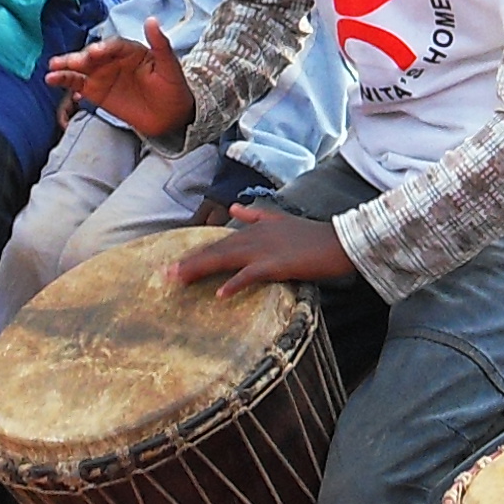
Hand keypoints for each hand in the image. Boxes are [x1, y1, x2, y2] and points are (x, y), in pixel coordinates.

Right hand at [46, 18, 193, 145]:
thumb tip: (152, 20)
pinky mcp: (96, 91)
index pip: (115, 46)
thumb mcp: (171, 67)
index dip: (105, 48)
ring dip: (66, 67)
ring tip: (52, 69)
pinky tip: (52, 80)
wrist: (171, 115)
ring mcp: (103, 75)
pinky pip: (77, 84)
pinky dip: (65, 81)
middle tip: (71, 62)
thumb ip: (161, 45)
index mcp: (131, 50)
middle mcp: (113, 59)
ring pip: (81, 68)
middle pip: (94, 56)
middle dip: (82, 58)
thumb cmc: (173, 87)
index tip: (96, 52)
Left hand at [168, 204, 358, 293]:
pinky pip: (251, 275)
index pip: (219, 242)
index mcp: (255, 229)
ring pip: (226, 259)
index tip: (174, 264)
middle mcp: (255, 237)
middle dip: (189, 263)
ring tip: (179, 280)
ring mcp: (265, 250)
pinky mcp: (278, 264)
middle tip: (164, 275)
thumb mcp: (280, 220)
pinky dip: (235, 283)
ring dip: (201, 269)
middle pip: (216, 250)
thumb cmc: (312, 236)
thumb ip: (255, 215)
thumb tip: (233, 209)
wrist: (339, 241)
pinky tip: (220, 294)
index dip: (196, 253)